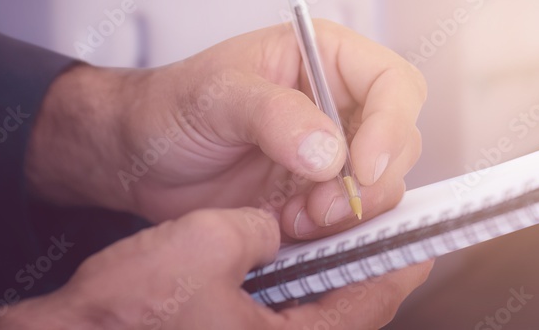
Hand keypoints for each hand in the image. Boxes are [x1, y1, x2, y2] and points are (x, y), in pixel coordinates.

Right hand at [0, 208, 433, 328]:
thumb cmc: (123, 312)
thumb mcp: (206, 242)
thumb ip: (262, 227)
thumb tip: (277, 226)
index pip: (373, 299)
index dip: (397, 257)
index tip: (415, 231)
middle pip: (351, 307)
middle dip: (361, 261)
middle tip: (370, 220)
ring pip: (317, 312)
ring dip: (324, 272)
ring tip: (328, 229)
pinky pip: (284, 318)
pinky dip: (290, 286)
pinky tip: (278, 254)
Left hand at [26, 20, 426, 239]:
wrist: (138, 159)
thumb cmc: (170, 106)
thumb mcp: (215, 96)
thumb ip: (273, 115)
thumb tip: (330, 150)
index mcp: (325, 57)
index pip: (393, 84)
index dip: (392, 125)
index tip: (364, 166)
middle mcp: (339, 103)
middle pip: (400, 140)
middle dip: (370, 180)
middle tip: (323, 203)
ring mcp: (332, 152)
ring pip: (381, 184)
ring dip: (348, 210)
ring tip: (295, 216)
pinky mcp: (317, 194)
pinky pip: (349, 216)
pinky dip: (328, 230)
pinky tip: (286, 225)